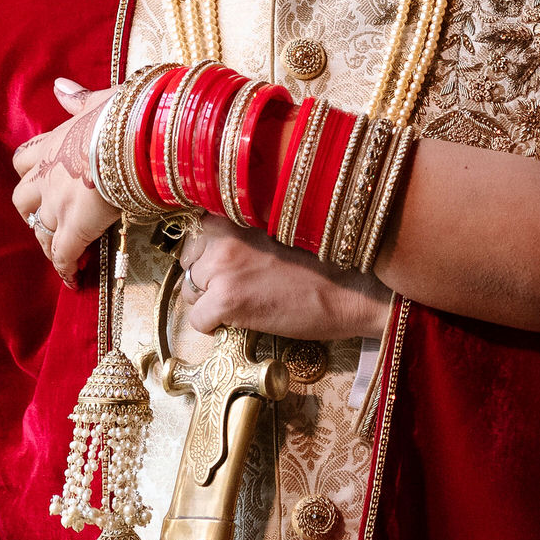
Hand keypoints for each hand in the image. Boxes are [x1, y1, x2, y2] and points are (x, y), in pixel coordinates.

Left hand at [11, 78, 117, 280]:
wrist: (136, 134)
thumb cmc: (126, 114)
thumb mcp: (101, 100)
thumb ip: (79, 98)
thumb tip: (60, 85)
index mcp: (55, 142)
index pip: (26, 160)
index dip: (32, 172)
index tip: (44, 181)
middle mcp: (48, 175)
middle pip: (23, 199)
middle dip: (34, 211)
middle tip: (53, 219)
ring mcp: (58, 203)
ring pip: (40, 231)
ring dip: (49, 242)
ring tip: (63, 255)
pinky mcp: (75, 228)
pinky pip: (64, 255)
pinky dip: (66, 269)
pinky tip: (73, 280)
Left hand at [180, 219, 390, 341]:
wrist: (350, 291)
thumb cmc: (321, 263)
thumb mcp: (277, 229)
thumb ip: (242, 232)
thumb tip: (211, 250)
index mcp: (235, 213)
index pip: (196, 232)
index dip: (209, 252)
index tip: (227, 264)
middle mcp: (223, 234)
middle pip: (188, 262)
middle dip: (206, 277)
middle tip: (240, 286)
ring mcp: (222, 267)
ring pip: (189, 291)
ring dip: (210, 301)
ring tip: (247, 301)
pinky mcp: (226, 300)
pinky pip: (197, 321)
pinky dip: (214, 326)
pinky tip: (243, 320)